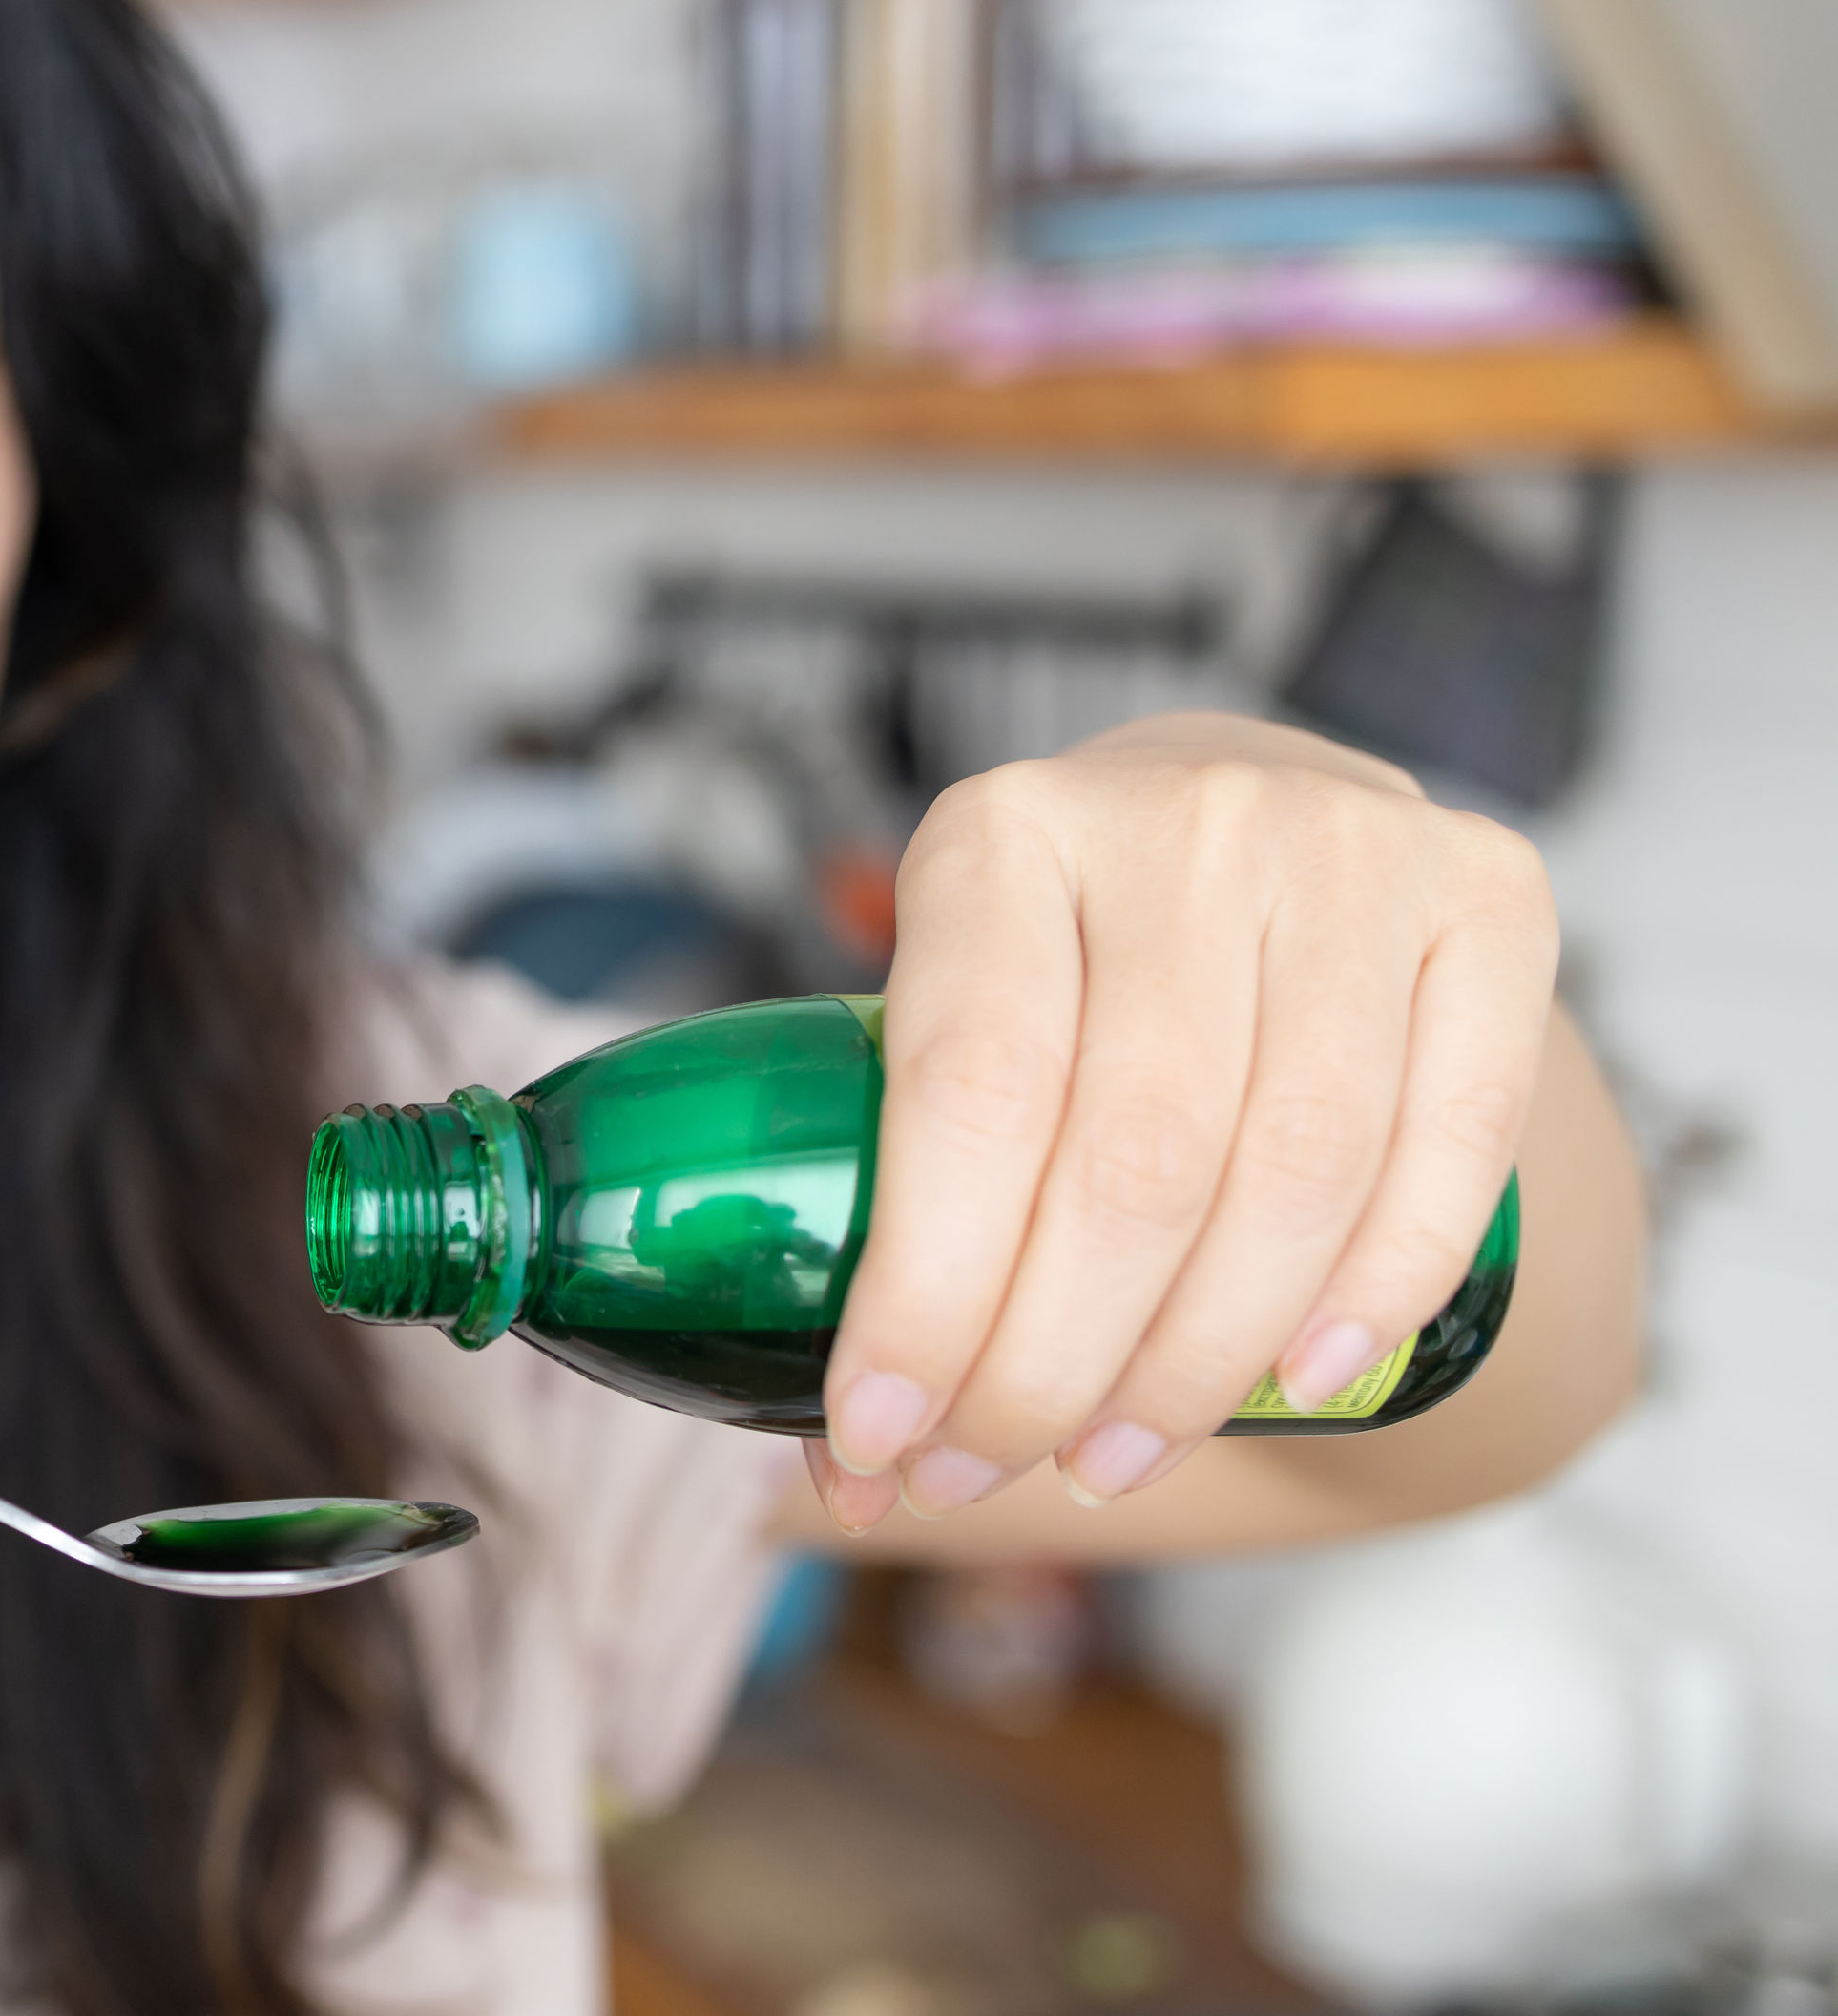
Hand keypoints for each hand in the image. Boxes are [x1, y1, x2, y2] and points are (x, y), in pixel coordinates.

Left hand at [810, 713, 1558, 1531]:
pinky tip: (1294, 1386)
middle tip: (987, 1467)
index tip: (876, 1432)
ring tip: (1110, 1460)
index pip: (969, 1092)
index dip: (928, 1292)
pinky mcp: (1493, 900)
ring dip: (1196, 1365)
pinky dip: (1370, 1296)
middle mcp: (1183, 822)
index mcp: (1002, 834)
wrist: (1264, 840)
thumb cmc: (1077, 975)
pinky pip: (1451, 1146)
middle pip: (1133, 1159)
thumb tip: (811, 1483)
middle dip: (1049, 1364)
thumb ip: (892, 1205)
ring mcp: (1352, 849)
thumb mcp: (952, 1018)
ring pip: (1292, 1172)